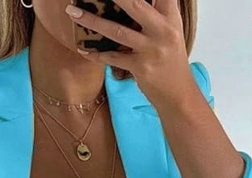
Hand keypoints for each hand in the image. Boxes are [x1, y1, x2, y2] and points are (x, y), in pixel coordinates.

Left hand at [65, 0, 194, 111]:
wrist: (179, 95)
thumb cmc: (171, 62)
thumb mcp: (170, 32)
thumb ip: (154, 15)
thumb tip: (130, 5)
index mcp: (170, 18)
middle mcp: (162, 30)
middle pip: (135, 5)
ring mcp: (151, 50)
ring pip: (117, 31)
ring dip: (92, 21)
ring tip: (72, 12)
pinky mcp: (140, 68)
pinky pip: (113, 58)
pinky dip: (97, 55)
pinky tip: (84, 50)